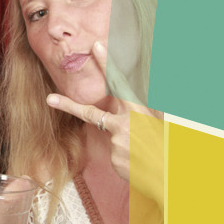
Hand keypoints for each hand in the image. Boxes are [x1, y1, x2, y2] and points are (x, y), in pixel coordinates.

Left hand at [46, 40, 162, 199]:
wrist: (173, 177)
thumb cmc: (168, 147)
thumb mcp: (159, 123)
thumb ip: (140, 112)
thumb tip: (129, 101)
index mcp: (138, 110)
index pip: (119, 82)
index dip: (106, 64)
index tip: (95, 47)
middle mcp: (124, 124)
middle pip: (90, 113)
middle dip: (68, 105)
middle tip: (50, 98)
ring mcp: (117, 142)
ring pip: (112, 138)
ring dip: (125, 145)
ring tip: (144, 155)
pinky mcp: (114, 159)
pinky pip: (115, 155)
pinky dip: (125, 159)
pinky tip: (139, 164)